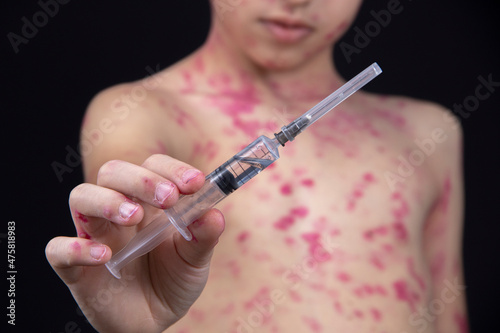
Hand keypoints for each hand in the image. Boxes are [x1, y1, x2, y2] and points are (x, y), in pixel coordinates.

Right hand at [46, 155, 224, 332]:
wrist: (153, 321)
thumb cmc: (172, 280)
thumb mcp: (195, 259)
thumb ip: (203, 237)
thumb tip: (214, 214)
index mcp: (149, 202)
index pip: (152, 166)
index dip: (171, 169)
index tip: (195, 183)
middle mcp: (118, 211)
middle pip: (113, 172)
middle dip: (140, 179)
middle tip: (168, 198)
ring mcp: (94, 236)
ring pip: (81, 197)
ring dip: (107, 201)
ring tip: (133, 217)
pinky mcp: (76, 269)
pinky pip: (58, 249)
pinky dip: (75, 247)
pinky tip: (104, 255)